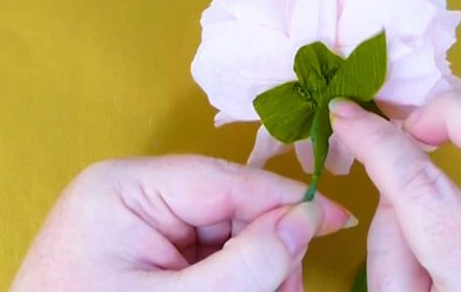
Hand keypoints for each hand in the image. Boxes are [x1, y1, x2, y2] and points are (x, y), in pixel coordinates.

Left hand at [11, 155, 354, 291]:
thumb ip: (246, 263)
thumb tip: (306, 221)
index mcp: (125, 189)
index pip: (223, 179)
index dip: (284, 198)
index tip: (335, 216)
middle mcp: (133, 194)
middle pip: (229, 207)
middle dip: (269, 246)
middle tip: (293, 289)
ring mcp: (140, 222)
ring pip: (226, 233)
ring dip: (257, 266)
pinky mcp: (149, 250)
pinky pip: (208, 253)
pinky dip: (236, 277)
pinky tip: (251, 290)